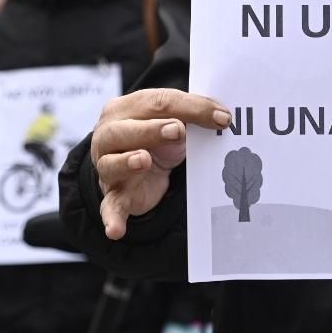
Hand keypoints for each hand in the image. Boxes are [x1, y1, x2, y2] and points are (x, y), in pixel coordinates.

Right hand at [91, 88, 231, 239]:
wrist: (142, 164)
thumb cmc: (158, 137)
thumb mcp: (176, 121)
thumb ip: (195, 114)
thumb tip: (223, 117)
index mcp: (126, 108)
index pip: (157, 102)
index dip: (190, 108)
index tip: (221, 117)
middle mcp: (109, 135)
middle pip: (124, 130)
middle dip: (151, 130)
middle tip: (177, 130)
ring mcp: (108, 167)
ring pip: (111, 164)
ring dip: (127, 162)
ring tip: (144, 160)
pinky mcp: (115, 195)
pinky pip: (110, 207)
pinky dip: (112, 218)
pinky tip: (116, 230)